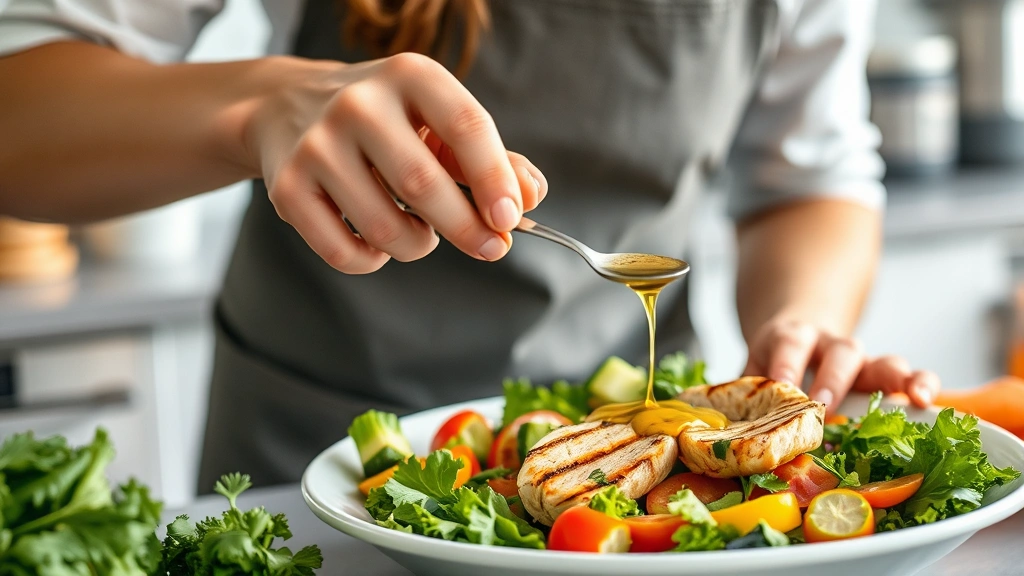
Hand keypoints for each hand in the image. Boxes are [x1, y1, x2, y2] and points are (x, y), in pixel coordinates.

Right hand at [243, 53, 546, 272]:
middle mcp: (358, 104)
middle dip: (466, 228)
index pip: (466, 128)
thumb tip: (529, 198)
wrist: (287, 106)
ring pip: (385, 228)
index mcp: (409, 76)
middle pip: (423, 184)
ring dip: (417, 245)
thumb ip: (492, 159)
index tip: (511, 219)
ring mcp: (316, 146)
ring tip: (419, 231)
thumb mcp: (438, 121)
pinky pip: (343, 252)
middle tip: (490, 248)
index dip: (495, 180)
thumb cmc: (385, 121)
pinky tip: (378, 244)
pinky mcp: (287, 188)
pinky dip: (372, 261)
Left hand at [743, 317, 939, 413]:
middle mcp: (829, 345)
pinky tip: (926, 400)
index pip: (789, 345)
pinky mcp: (881, 374)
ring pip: (881, 361)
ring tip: (910, 399)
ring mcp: (860, 360)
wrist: (794, 335)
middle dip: (835, 378)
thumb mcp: (752, 369)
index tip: (784, 387)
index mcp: (791, 338)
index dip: (787, 365)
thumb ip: (745, 397)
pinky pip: (907, 376)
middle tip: (825, 404)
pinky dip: (921, 384)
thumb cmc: (773, 363)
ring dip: (895, 380)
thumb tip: (729, 435)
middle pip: (841, 352)